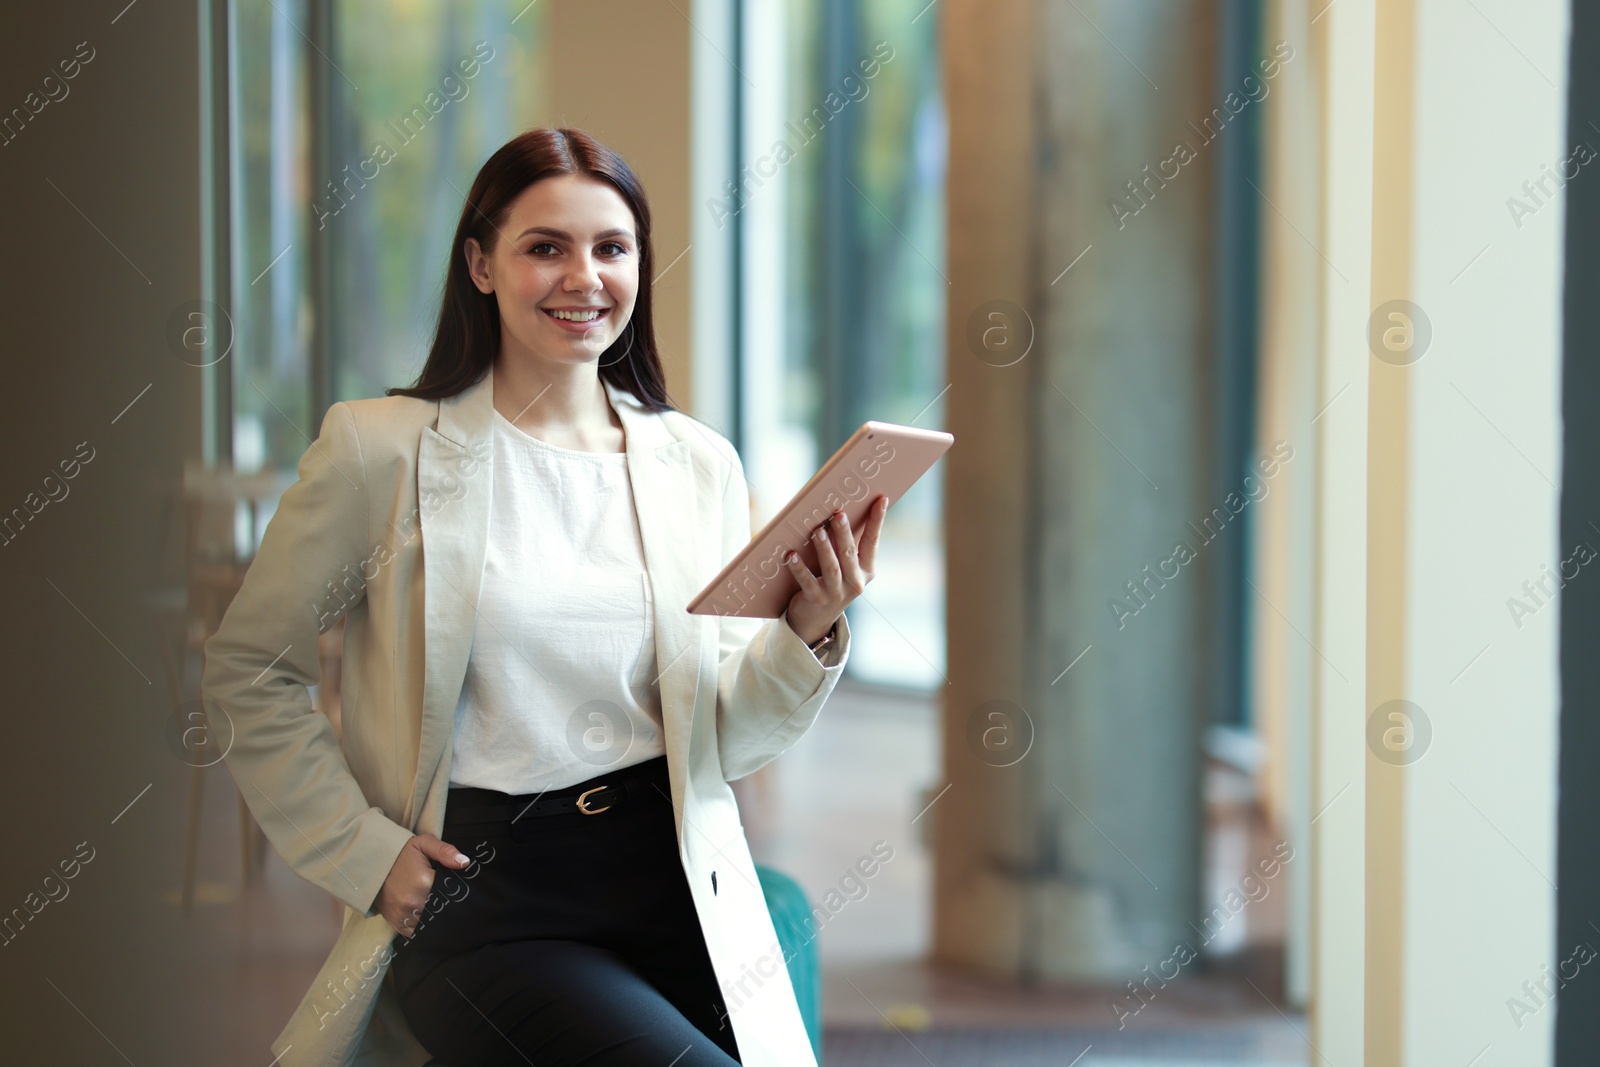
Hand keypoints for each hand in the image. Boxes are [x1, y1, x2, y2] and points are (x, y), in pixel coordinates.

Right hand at [376, 833, 472, 937]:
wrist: (371, 866)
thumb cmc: (401, 854)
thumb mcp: (423, 844)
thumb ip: (445, 851)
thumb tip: (465, 863)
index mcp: (423, 883)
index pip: (451, 893)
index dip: (456, 891)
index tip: (455, 887)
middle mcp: (414, 903)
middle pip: (443, 910)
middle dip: (447, 904)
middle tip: (445, 895)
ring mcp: (405, 917)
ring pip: (432, 923)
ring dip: (436, 916)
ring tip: (436, 904)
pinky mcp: (398, 925)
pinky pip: (419, 931)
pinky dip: (424, 925)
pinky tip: (425, 913)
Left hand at [783, 493, 888, 644]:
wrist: (816, 619)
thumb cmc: (830, 581)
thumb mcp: (844, 566)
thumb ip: (846, 543)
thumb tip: (839, 510)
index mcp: (866, 570)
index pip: (872, 541)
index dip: (877, 520)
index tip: (881, 499)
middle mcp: (855, 582)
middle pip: (850, 554)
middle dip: (844, 533)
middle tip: (838, 513)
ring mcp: (837, 593)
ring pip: (832, 568)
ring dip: (824, 549)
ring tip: (817, 531)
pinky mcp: (817, 600)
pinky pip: (807, 582)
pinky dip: (799, 568)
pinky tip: (791, 555)